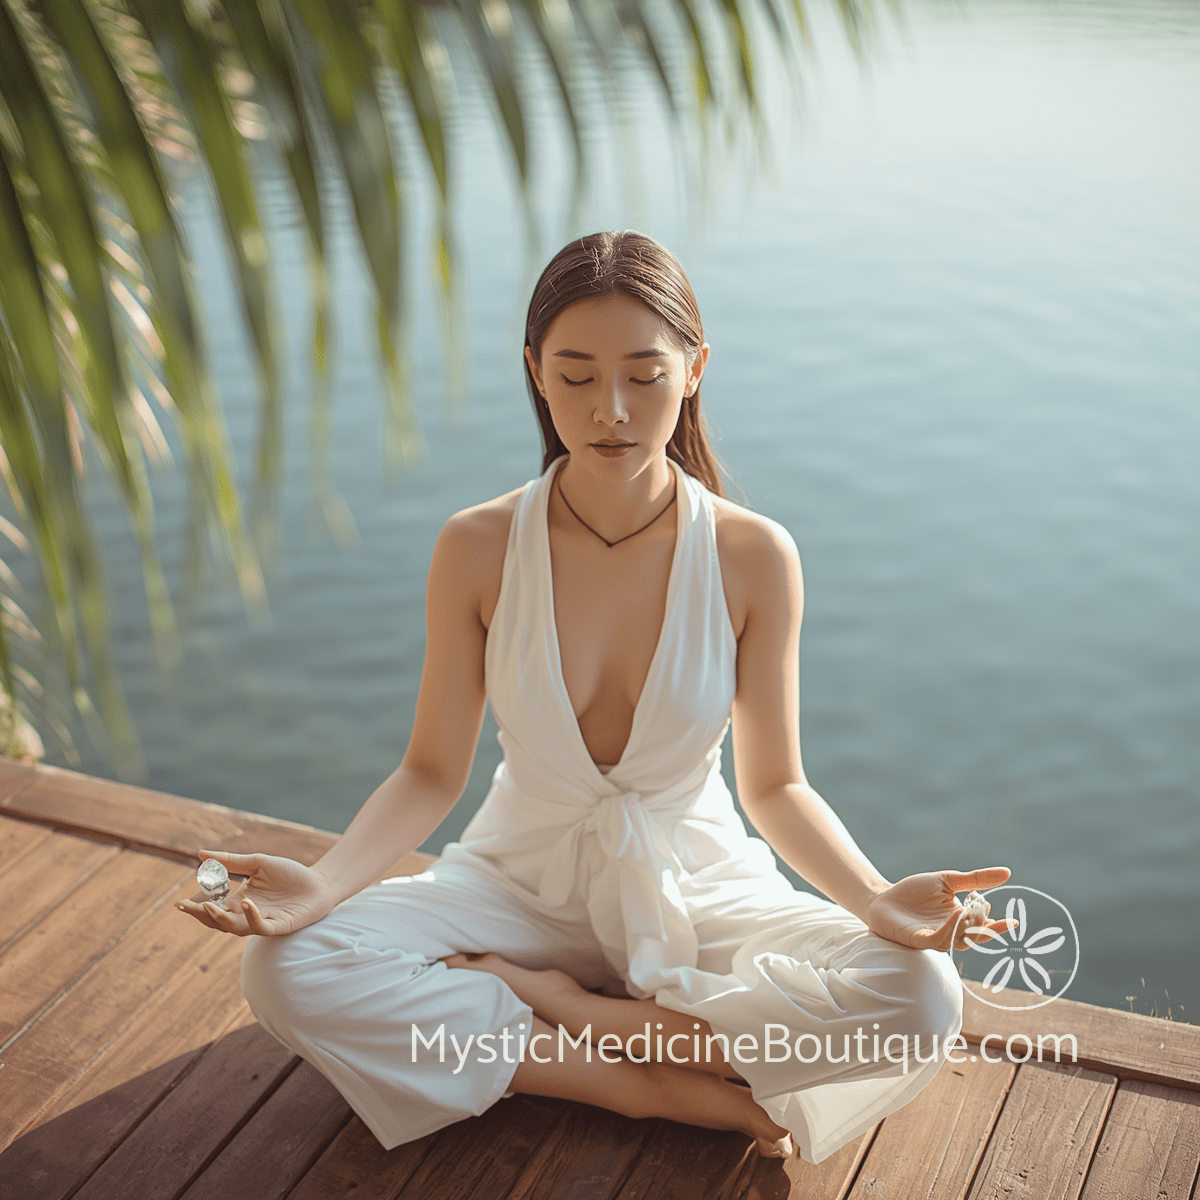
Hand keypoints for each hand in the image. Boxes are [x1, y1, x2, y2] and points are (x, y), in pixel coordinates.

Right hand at [175, 848, 336, 937]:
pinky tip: (246, 904)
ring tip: (210, 906)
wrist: (319, 883)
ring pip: (235, 928)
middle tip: (187, 907)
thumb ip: (232, 861)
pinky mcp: (278, 926)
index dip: (196, 908)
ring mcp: (262, 922)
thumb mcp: (258, 863)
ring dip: (222, 918)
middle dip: (202, 916)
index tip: (179, 903)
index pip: (212, 907)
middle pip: (218, 921)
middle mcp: (247, 915)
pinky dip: (251, 917)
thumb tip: (201, 853)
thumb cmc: (289, 874)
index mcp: (239, 901)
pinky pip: (261, 927)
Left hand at [864, 866, 1014, 951]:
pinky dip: (950, 929)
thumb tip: (1007, 872)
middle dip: (983, 924)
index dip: (999, 926)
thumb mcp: (948, 881)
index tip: (1014, 921)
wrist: (883, 897)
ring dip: (968, 925)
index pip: (984, 927)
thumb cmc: (914, 892)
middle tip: (981, 904)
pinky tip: (956, 914)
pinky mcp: (919, 940)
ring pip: (960, 939)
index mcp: (960, 920)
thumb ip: (976, 879)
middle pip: (975, 936)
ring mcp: (936, 938)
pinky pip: (939, 940)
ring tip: (969, 908)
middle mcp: (951, 933)